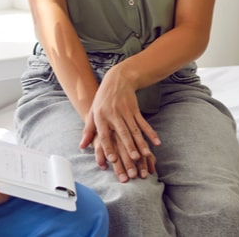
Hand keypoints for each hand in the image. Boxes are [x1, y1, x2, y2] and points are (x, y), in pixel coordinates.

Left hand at [79, 64, 160, 181]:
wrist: (117, 79)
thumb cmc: (102, 100)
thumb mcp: (92, 112)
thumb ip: (88, 131)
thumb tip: (81, 147)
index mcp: (101, 117)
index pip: (104, 134)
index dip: (108, 147)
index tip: (112, 159)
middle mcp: (113, 114)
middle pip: (123, 133)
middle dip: (129, 146)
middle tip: (134, 159)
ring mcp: (126, 112)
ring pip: (135, 130)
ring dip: (141, 143)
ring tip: (146, 155)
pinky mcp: (135, 110)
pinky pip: (144, 123)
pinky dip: (151, 133)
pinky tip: (157, 143)